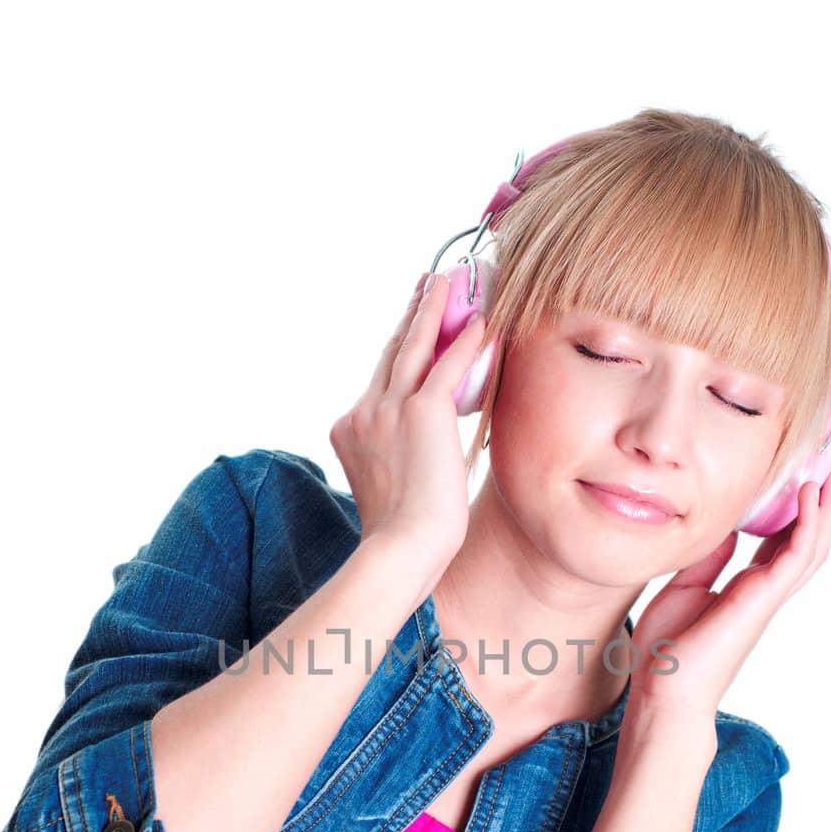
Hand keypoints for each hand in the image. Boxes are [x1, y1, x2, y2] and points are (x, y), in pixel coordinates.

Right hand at [329, 272, 485, 592]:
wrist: (401, 548)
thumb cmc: (402, 537)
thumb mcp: (388, 490)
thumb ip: (397, 464)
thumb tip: (424, 464)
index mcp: (349, 431)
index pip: (377, 383)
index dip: (395, 351)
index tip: (406, 329)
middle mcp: (363, 412)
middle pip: (390, 353)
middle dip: (409, 318)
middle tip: (424, 288)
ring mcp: (389, 410)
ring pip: (412, 346)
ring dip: (430, 310)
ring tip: (444, 283)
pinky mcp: (422, 412)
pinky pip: (446, 364)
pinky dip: (465, 340)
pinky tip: (481, 321)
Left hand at [625, 463, 830, 721]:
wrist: (663, 688)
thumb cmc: (669, 648)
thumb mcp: (684, 587)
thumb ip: (710, 559)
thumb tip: (726, 528)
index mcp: (745, 587)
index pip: (779, 542)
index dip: (793, 511)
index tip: (798, 478)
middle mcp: (763, 590)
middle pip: (806, 540)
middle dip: (822, 504)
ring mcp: (768, 596)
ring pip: (813, 546)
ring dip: (827, 508)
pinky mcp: (764, 599)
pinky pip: (796, 555)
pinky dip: (807, 523)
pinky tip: (809, 494)